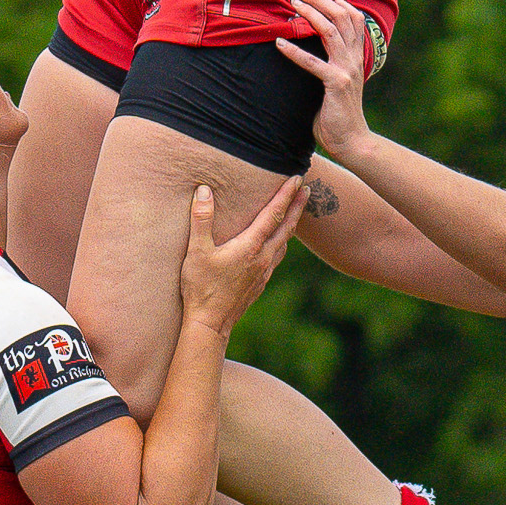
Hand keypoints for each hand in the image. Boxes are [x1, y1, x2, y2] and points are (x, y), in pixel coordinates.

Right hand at [178, 177, 306, 339]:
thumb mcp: (196, 251)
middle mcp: (263, 258)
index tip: (298, 178)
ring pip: (284, 244)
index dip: (287, 194)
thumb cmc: (201, 287)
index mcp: (251, 246)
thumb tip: (204, 190)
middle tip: (308, 189)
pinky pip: (276, 258)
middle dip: (298, 206)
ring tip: (294, 214)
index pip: (274, 214)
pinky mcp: (260, 284)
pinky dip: (281, 244)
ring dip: (291, 226)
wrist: (209, 326)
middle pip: (287, 227)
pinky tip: (276, 245)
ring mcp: (264, 273)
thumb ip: (201, 218)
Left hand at [276, 0, 371, 162]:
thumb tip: (309, 53)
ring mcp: (346, 69)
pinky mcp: (336, 83)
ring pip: (330, 31)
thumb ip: (330, 66)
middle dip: (320, 1)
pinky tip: (279, 43)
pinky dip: (294, 50)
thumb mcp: (339, 82)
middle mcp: (354, 59)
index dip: (339, 3)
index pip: (354, 19)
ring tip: (292, 5)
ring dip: (310, 14)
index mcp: (356, 57)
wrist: (353, 142)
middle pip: (342, 18)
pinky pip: (312, 62)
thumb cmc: (340, 114)